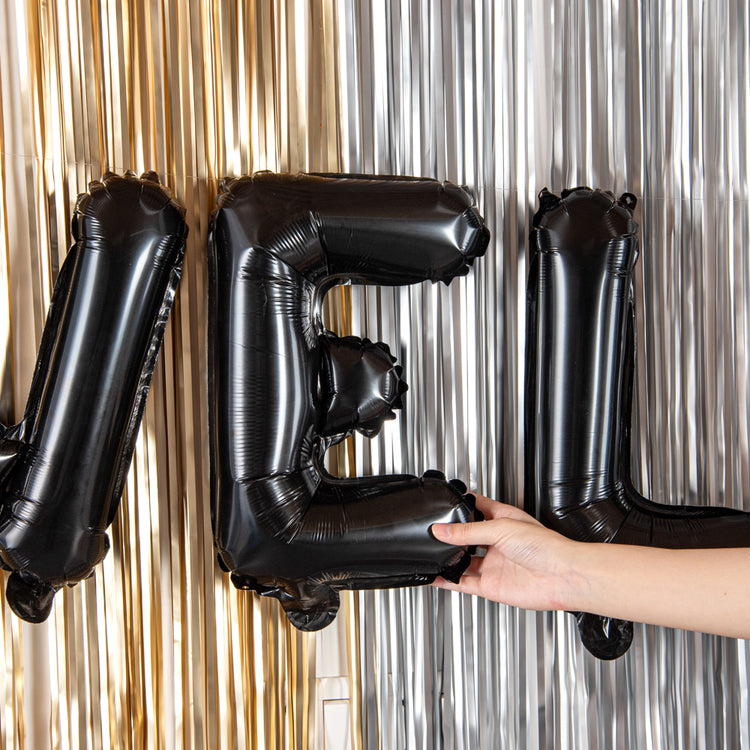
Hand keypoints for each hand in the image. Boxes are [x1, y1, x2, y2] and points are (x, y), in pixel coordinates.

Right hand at [431, 494, 583, 611]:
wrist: (562, 577)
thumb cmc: (546, 547)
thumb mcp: (501, 528)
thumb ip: (468, 531)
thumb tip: (442, 530)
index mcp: (503, 520)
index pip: (478, 507)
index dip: (461, 505)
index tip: (443, 504)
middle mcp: (498, 542)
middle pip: (468, 536)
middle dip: (451, 535)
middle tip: (432, 532)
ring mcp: (494, 564)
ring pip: (464, 561)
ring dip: (448, 558)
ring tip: (430, 553)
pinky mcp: (491, 585)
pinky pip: (464, 583)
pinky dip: (448, 581)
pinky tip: (437, 577)